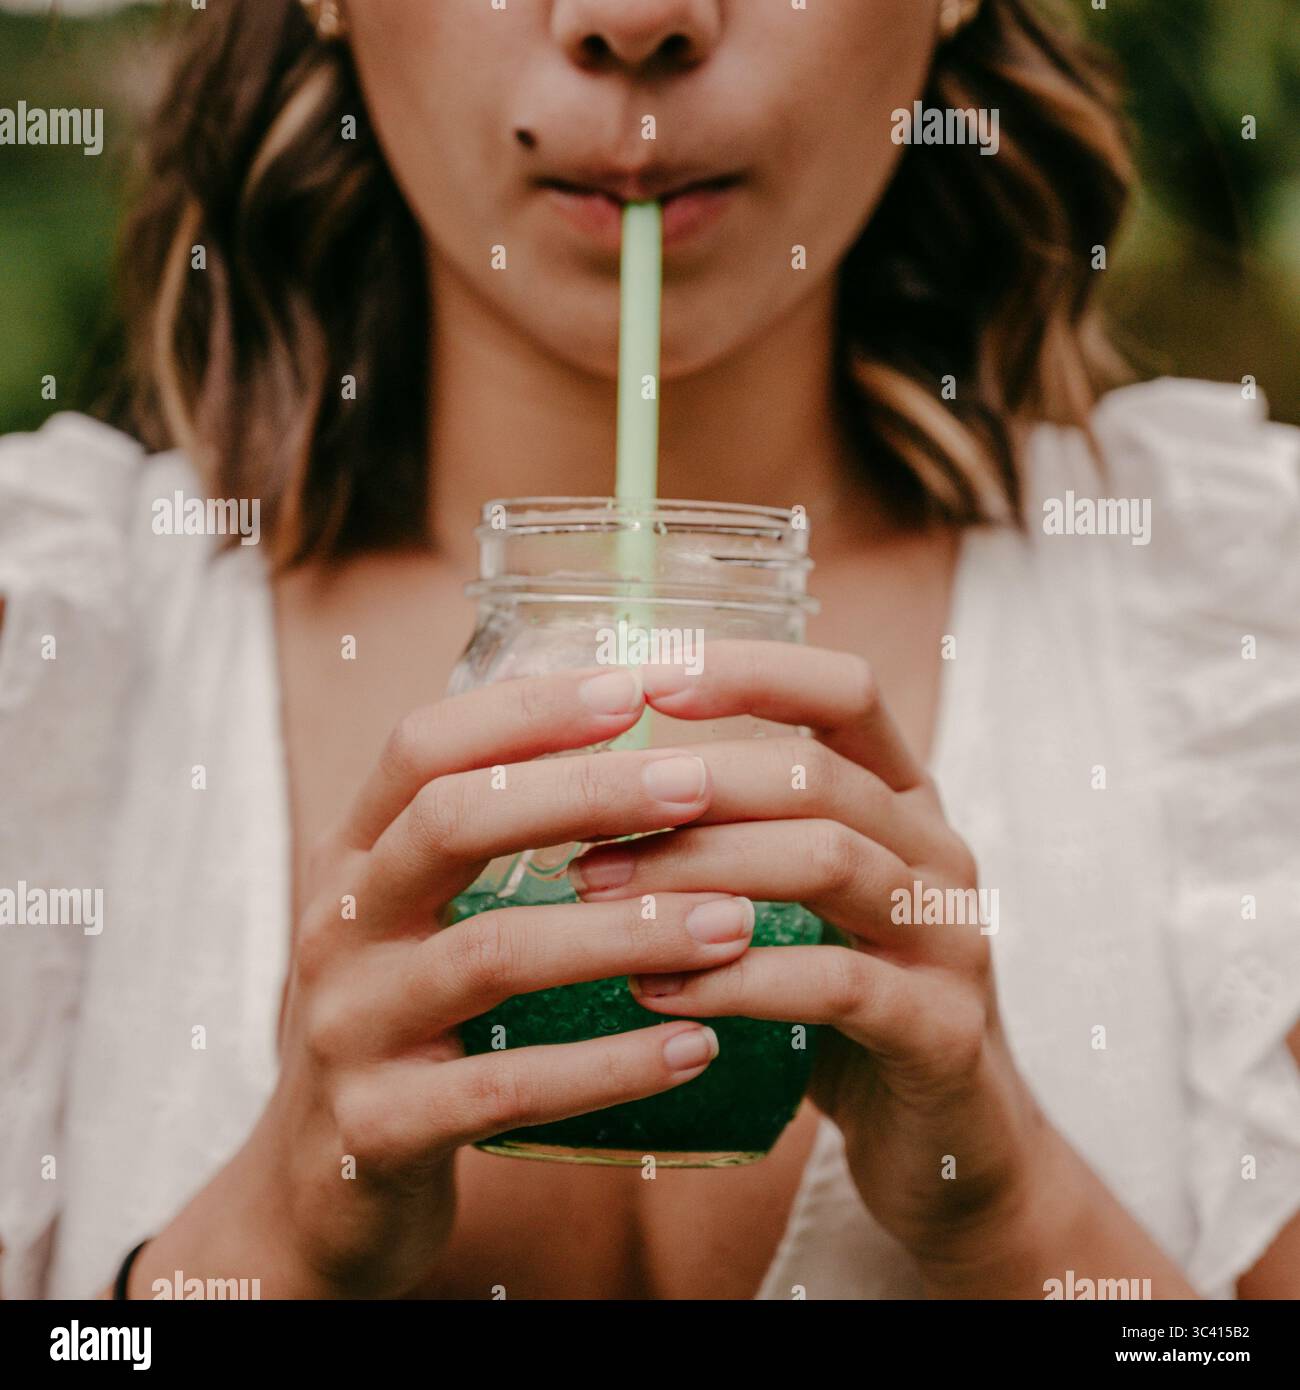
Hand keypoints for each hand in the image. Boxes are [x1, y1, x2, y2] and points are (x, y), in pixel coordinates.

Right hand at [141, 666, 749, 1297]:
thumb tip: (618, 744)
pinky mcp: (379, 1125)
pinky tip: (696, 1046)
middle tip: (700, 784)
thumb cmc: (403, 1023)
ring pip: (492, 951)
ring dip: (627, 931)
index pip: (424, 744)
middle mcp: (338, 923)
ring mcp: (349, 1025)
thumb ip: (480, 837)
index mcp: (352, 854)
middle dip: (586, 793)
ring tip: (734, 923)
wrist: (314, 1187)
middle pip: (454, 821)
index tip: (633, 686)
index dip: (526, 709)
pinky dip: (610, 1065)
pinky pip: (508, 1085)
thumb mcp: (413, 915)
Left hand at [567, 640, 1053, 1280]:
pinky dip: (734, 979)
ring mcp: (952, 938)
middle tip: (583, 818)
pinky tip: (652, 988)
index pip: (845, 691)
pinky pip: (835, 983)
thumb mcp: (803, 904)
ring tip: (596, 892)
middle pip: (817, 775)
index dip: (752, 670)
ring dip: (696, 871)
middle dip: (691, 786)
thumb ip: (736, 838)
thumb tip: (587, 786)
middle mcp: (937, 850)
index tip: (647, 676)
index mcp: (904, 801)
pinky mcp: (944, 1030)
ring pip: (825, 862)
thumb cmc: (845, 1008)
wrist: (951, 1143)